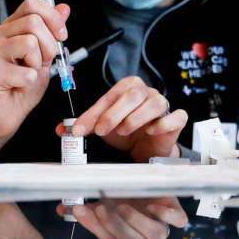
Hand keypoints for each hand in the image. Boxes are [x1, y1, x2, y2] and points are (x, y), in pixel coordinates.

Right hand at [0, 0, 69, 161]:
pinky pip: (27, 71)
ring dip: (38, 64)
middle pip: (34, 22)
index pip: (32, 3)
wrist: (5, 115)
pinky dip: (30, 82)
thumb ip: (52, 32)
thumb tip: (64, 8)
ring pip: (30, 43)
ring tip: (27, 74)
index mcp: (9, 28)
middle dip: (49, 46)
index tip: (61, 36)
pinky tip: (19, 86)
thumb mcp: (44, 56)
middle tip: (40, 64)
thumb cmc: (21, 87)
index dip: (52, 18)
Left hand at [59, 76, 187, 162]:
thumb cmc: (127, 132)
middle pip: (134, 94)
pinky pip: (176, 117)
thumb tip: (62, 129)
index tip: (82, 129)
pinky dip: (163, 124)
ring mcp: (163, 105)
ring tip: (124, 131)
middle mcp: (146, 93)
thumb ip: (85, 126)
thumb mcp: (103, 127)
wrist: (146, 149)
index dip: (95, 112)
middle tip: (103, 130)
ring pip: (155, 103)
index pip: (111, 95)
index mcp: (128, 89)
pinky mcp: (176, 121)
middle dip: (114, 113)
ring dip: (136, 118)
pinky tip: (151, 131)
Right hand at [59, 198, 187, 238]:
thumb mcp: (102, 202)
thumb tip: (62, 208)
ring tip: (122, 205)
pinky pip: (178, 221)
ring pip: (155, 235)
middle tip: (101, 208)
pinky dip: (167, 215)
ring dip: (138, 222)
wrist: (148, 186)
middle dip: (114, 226)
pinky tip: (153, 205)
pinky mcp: (177, 214)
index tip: (81, 210)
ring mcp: (161, 228)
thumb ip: (84, 208)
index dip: (95, 228)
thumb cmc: (121, 197)